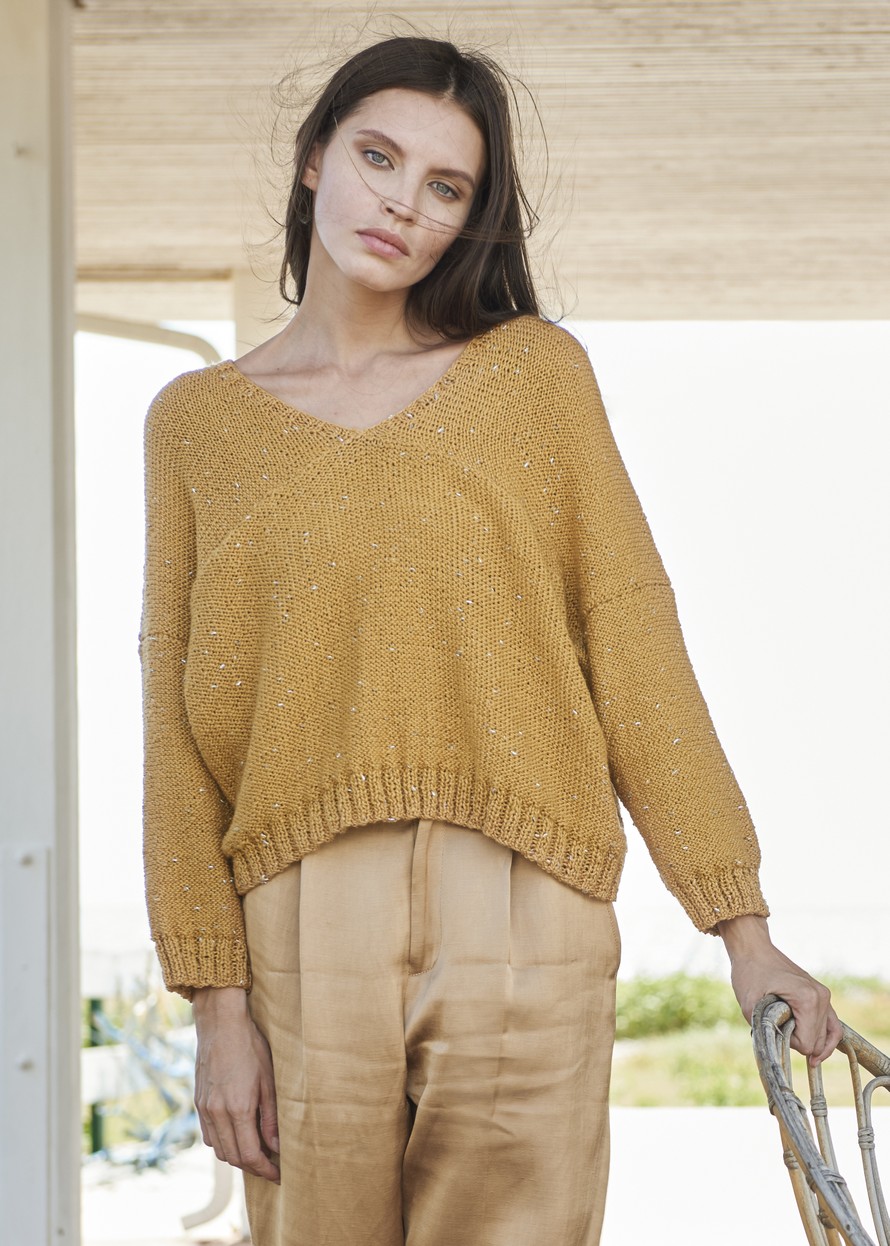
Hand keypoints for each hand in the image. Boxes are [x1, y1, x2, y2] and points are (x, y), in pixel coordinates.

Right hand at [192, 986, 280, 1182]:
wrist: (220, 1024)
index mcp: (237, 1108)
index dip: (265, 1170)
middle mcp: (216, 1113)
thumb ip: (271, 1117)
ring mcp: (204, 1109)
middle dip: (252, 1167)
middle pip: (233, 1157)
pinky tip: (237, 1136)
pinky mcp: (198, 1102)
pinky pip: (208, 1135)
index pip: (250, 1155)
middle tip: (270, 1166)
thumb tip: (276, 1147)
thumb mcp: (268, 1080)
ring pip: (219, 1149)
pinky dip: (223, 1143)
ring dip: (237, 1156)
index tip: (278, 1175)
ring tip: (256, 1152)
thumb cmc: (250, 1047)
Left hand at [716, 915, 842, 1065]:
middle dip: (799, 1042)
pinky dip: (827, 1038)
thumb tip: (777, 1049)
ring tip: (803, 1054)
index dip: (789, 1043)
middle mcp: (821, 997)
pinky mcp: (821, 994)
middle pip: (818, 1041)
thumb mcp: (749, 1005)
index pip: (807, 1043)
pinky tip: (819, 1052)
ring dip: (814, 1044)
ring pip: (829, 1034)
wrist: (754, 948)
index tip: (773, 1028)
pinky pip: (832, 1023)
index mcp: (807, 1000)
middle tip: (778, 1029)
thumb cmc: (749, 973)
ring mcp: (824, 995)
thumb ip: (764, 1030)